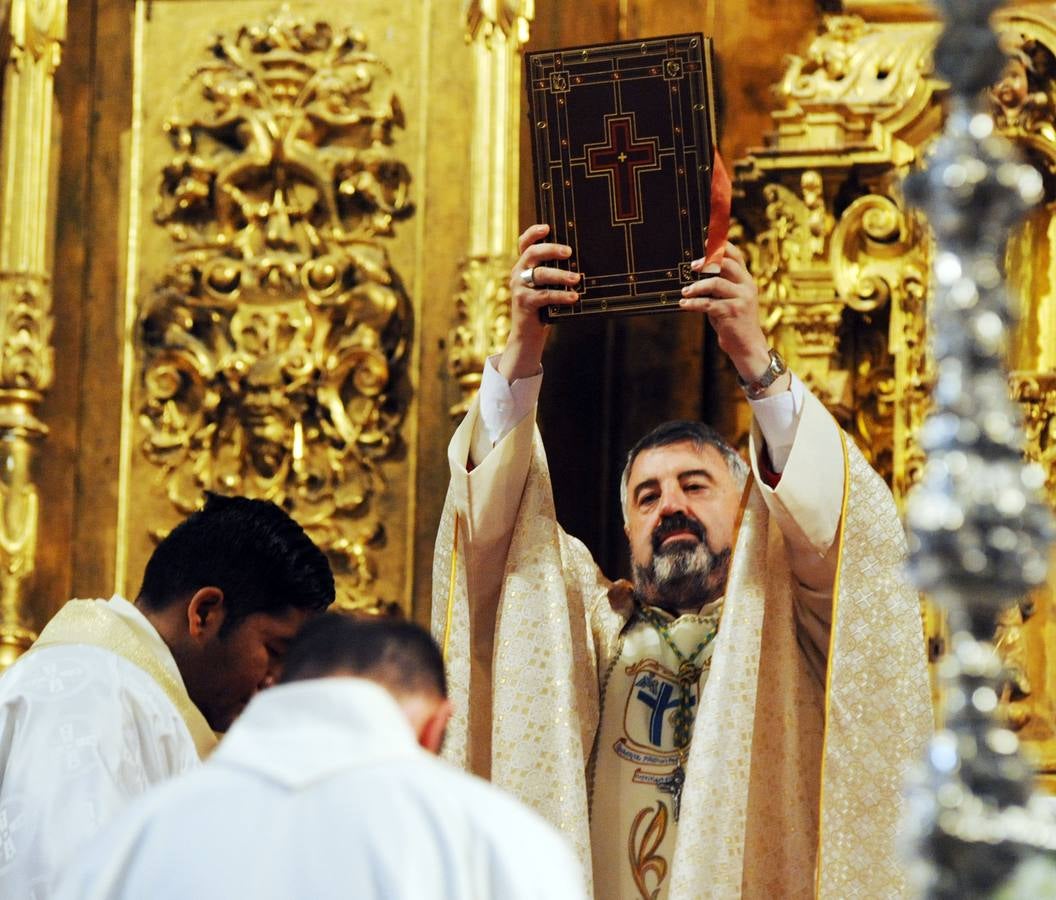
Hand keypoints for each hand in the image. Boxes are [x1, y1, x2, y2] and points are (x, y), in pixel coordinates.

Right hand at [497, 224, 580, 381]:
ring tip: (576, 278)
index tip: (547, 227)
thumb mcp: (546, 286)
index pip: (524, 243)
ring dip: (560, 275)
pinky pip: (545, 295)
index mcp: (524, 265)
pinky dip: (561, 295)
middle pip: (533, 254)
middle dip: (551, 250)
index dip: (533, 233)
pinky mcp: (523, 302)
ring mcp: (519, 287)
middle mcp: (518, 272)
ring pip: (540, 274)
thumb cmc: (543, 306)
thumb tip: (581, 261)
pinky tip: (574, 297)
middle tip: (569, 252)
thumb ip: (554, 272)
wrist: (528, 333)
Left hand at [679, 242, 785, 393]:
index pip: (735, 255)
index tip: (705, 240)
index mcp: (745, 279)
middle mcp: (746, 285)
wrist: (746, 346)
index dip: (721, 245)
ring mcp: (741, 298)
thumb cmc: (733, 321)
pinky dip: (693, 303)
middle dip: (707, 262)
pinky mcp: (732, 312)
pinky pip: (708, 304)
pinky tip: (684, 304)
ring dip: (696, 286)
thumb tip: (698, 269)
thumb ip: (719, 284)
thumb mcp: (728, 299)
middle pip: (726, 264)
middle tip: (692, 267)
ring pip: (716, 283)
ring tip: (685, 291)